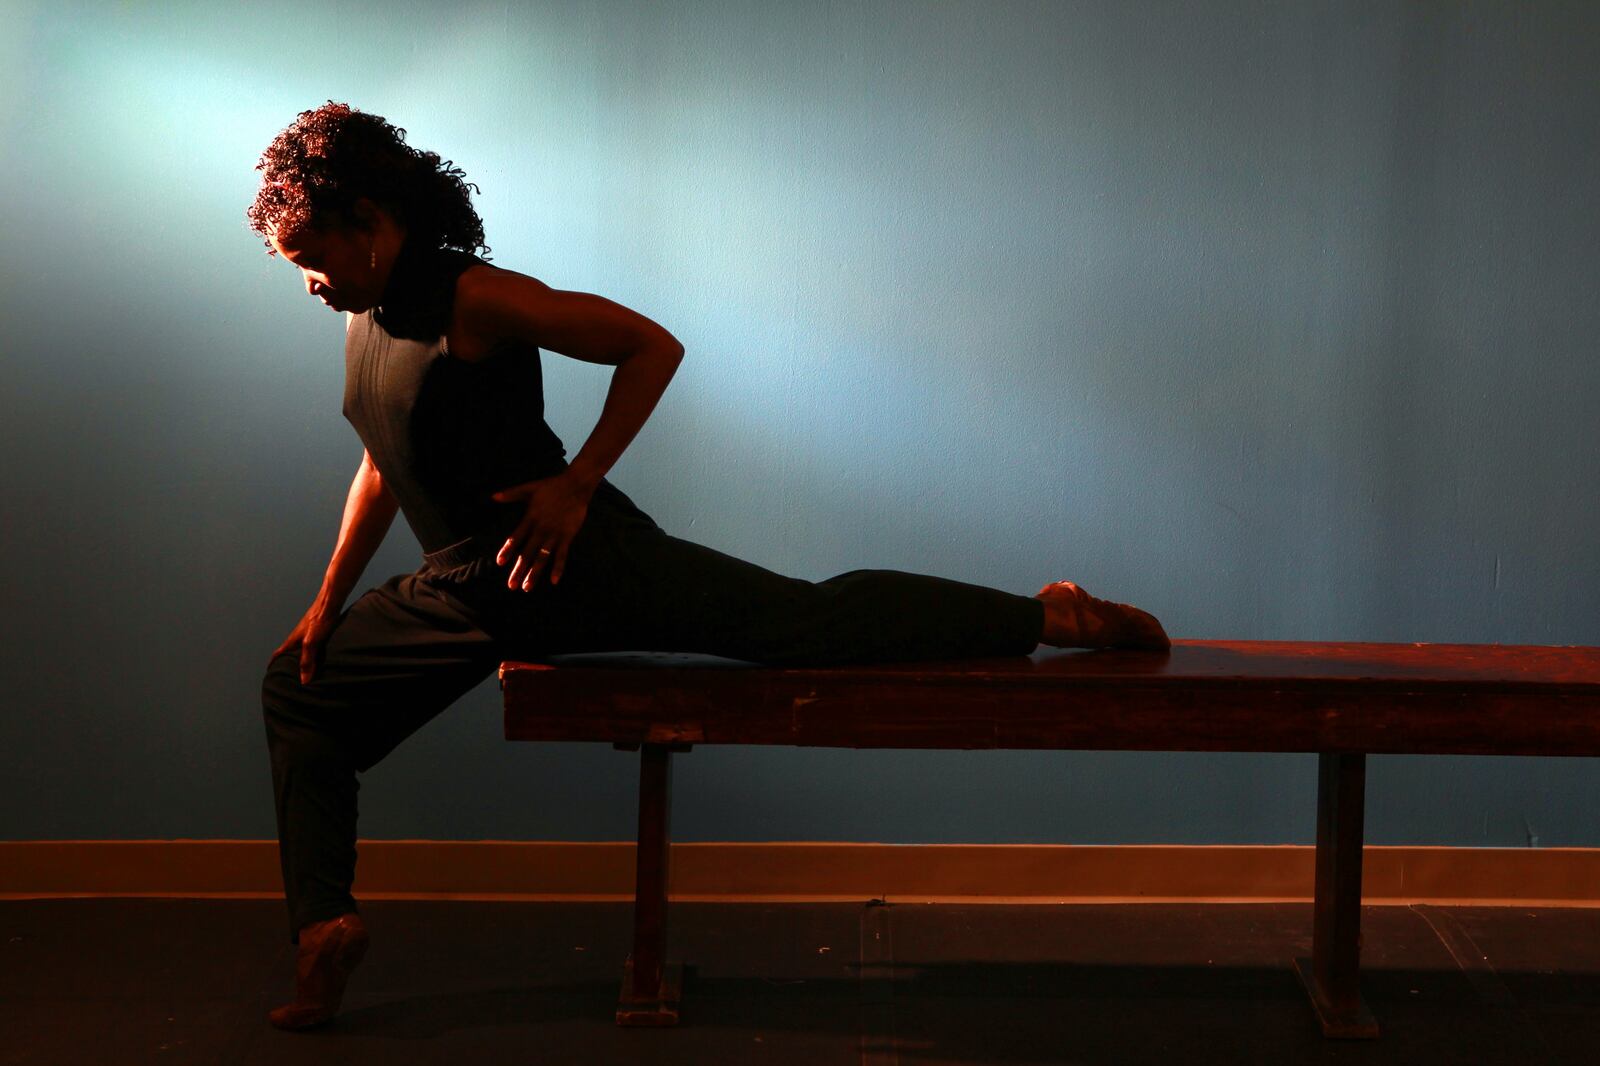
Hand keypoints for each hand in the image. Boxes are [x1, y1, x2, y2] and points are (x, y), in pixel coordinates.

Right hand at [270, 601, 340, 684]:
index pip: (278, 654)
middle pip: (288, 651)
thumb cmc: (320, 620)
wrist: (330, 601)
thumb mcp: (312, 643)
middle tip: (288, 675)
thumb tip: (303, 680)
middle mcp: (298, 636)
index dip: (273, 664)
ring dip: (300, 657)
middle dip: (286, 662)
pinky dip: (312, 652)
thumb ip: (307, 660)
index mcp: (293, 640)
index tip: (270, 673)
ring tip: (305, 668)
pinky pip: (311, 644)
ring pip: (300, 647)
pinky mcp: (317, 629)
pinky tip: (320, 654)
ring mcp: (307, 632)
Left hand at [490, 469, 595, 589]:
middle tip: (511, 586)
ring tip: (527, 587)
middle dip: (519, 570)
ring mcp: (554, 534)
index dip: (508, 550)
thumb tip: (493, 497)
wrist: (575, 485)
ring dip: (535, 573)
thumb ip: (511, 494)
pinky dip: (558, 567)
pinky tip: (554, 580)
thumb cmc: (551, 486)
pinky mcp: (567, 536)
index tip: (500, 563)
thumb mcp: (529, 488)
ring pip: (542, 558)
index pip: (515, 538)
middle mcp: (541, 529)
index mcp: (530, 518)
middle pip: (527, 553)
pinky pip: (562, 555)